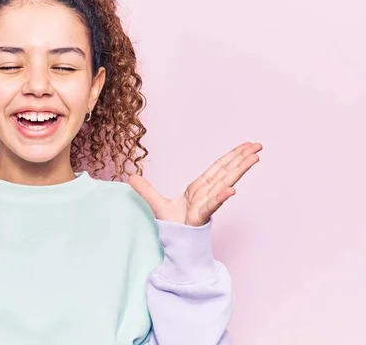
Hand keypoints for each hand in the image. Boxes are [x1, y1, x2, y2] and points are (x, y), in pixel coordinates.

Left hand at [129, 142, 262, 225]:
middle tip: (258, 145)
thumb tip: (131, 177)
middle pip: (226, 171)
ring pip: (224, 183)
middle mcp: (206, 193)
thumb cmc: (173, 226)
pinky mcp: (201, 216)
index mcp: (199, 188)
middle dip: (242, 158)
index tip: (246, 146)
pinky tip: (232, 189)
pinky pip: (212, 204)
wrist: (173, 244)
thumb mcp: (156, 203)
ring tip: (254, 158)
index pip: (218, 168)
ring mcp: (205, 204)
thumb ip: (146, 189)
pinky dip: (221, 196)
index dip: (231, 156)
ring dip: (239, 170)